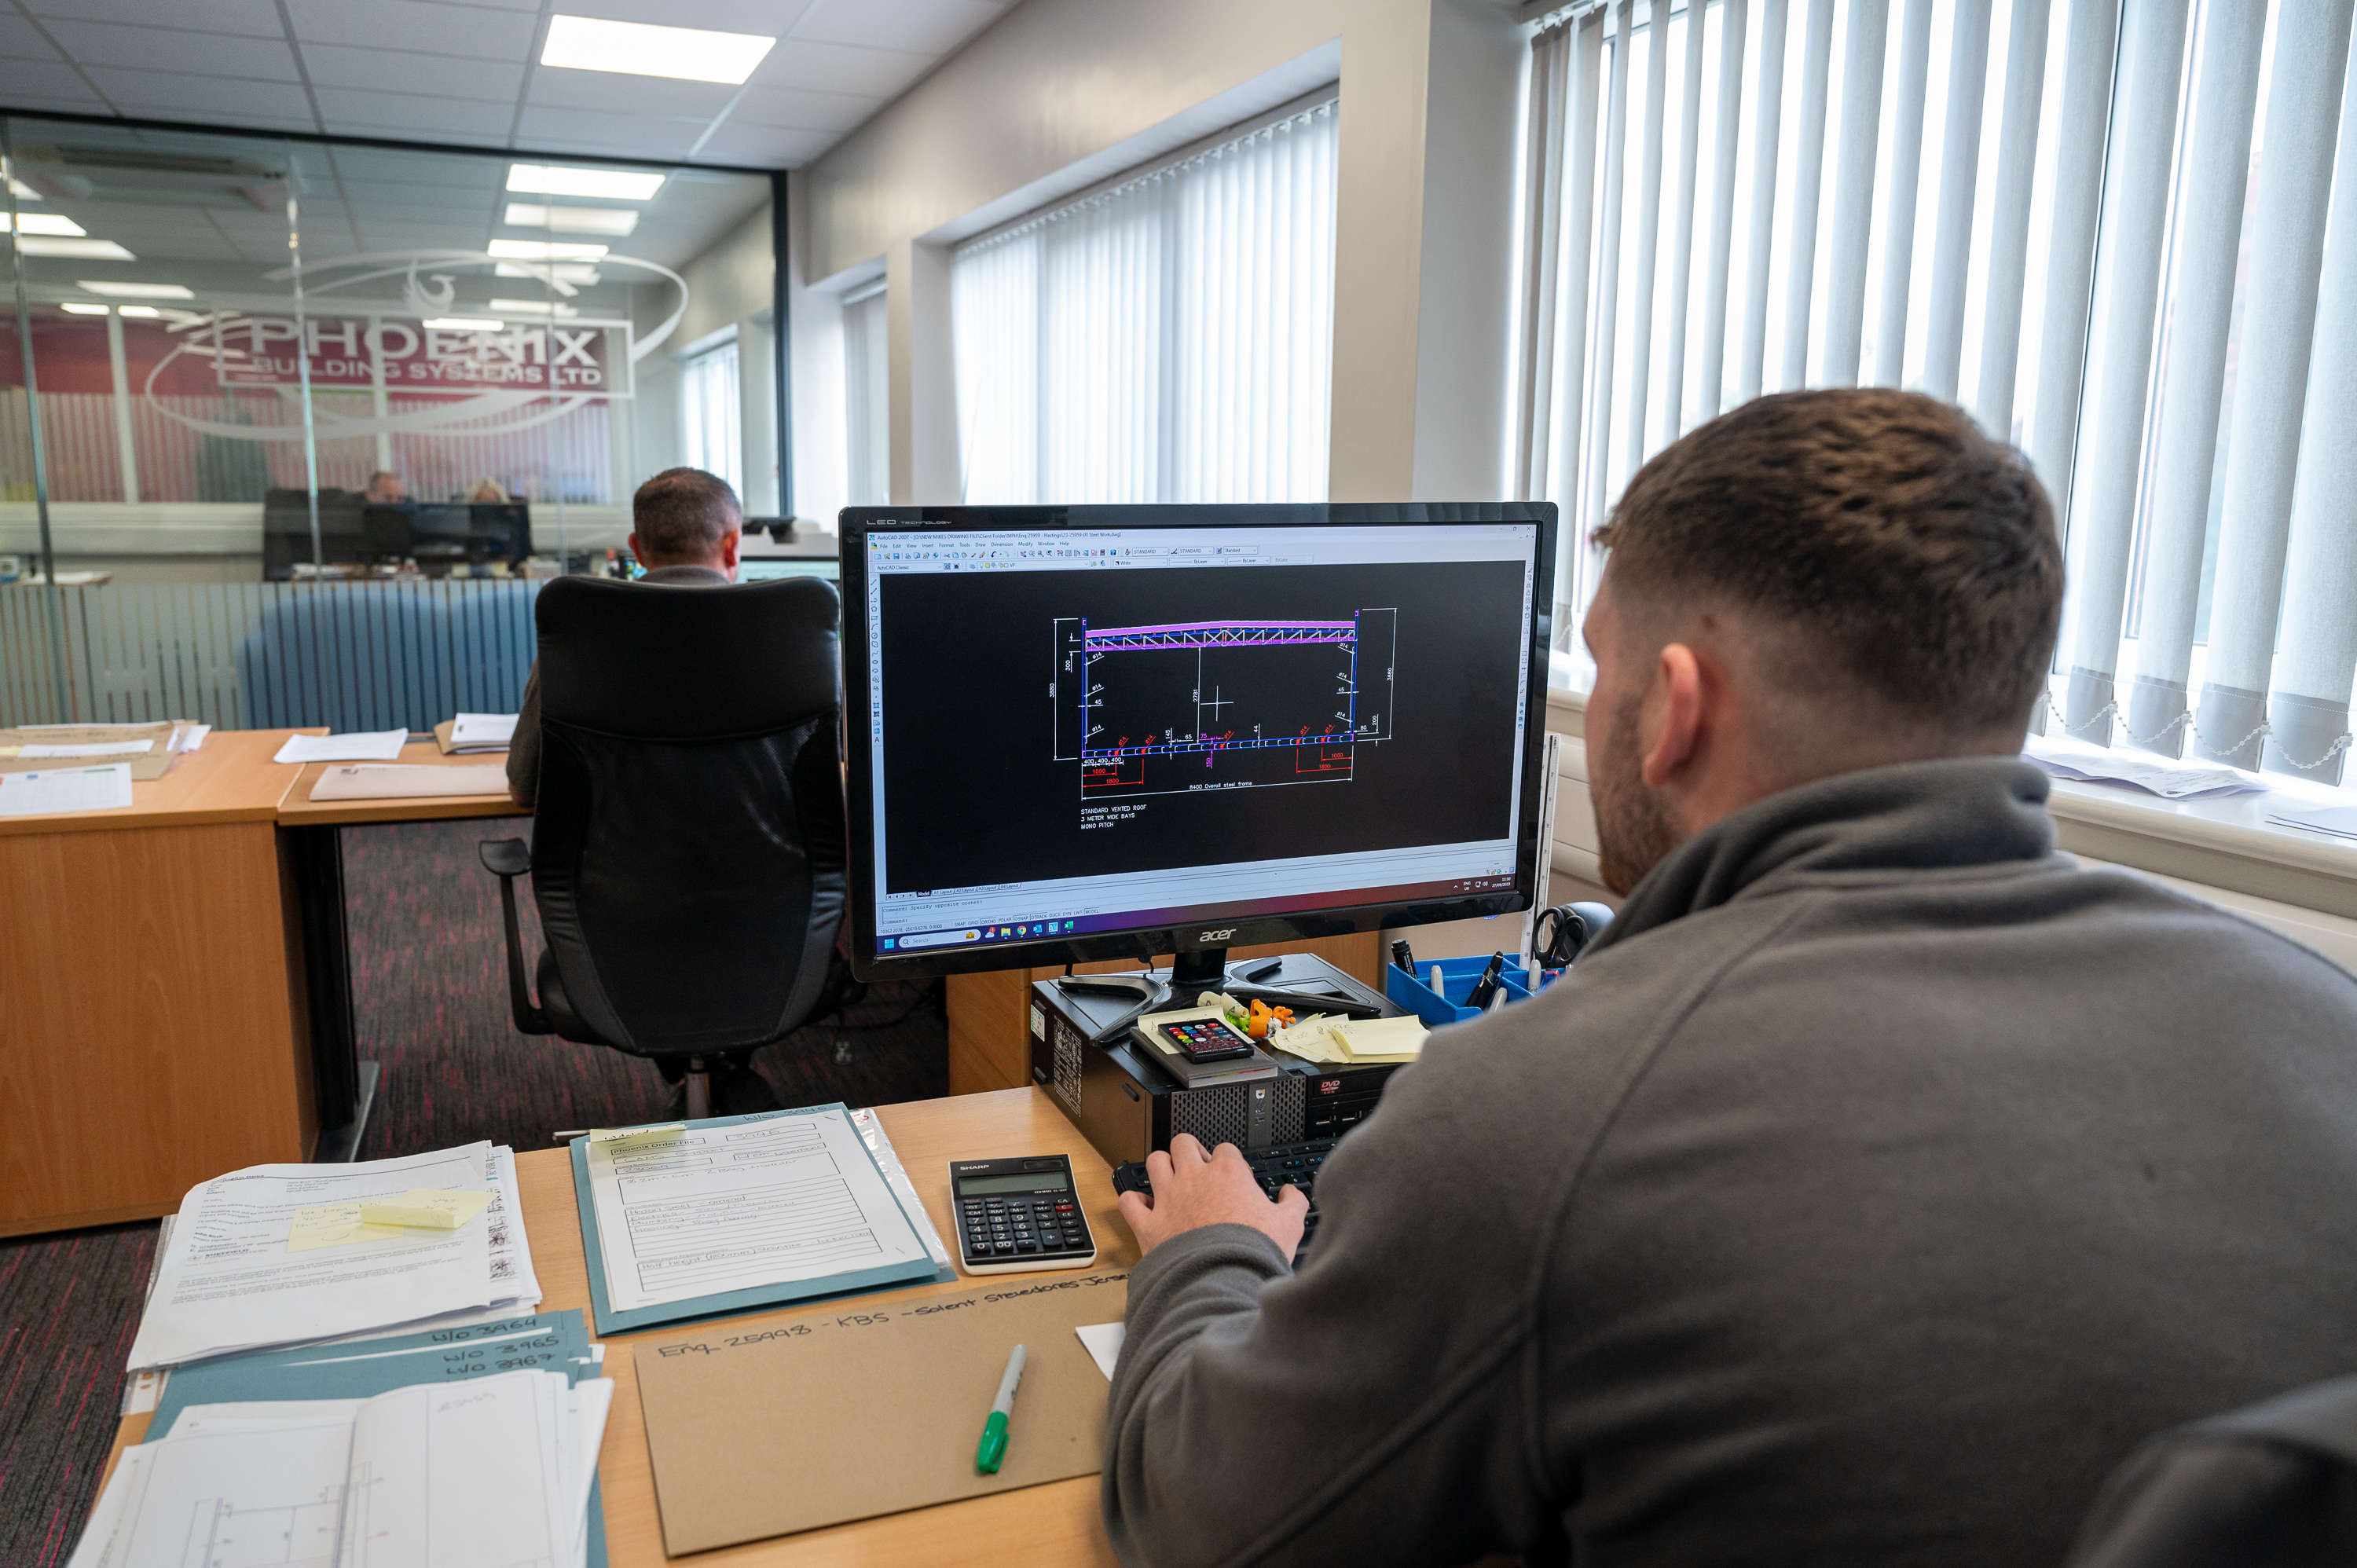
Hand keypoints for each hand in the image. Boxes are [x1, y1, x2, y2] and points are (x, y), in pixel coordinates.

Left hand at [1117, 1134, 1308, 1257]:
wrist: (1221, 1281)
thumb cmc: (1252, 1253)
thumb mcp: (1290, 1225)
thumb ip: (1292, 1203)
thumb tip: (1291, 1194)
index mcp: (1227, 1173)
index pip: (1225, 1149)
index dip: (1229, 1162)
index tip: (1233, 1178)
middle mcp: (1194, 1178)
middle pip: (1183, 1143)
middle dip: (1190, 1151)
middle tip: (1197, 1168)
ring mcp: (1167, 1198)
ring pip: (1155, 1162)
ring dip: (1161, 1167)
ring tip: (1169, 1179)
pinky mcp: (1148, 1224)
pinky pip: (1129, 1202)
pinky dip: (1133, 1202)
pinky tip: (1142, 1207)